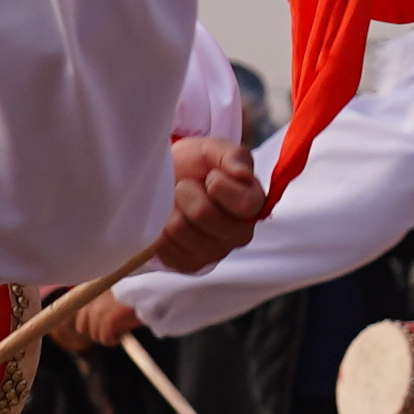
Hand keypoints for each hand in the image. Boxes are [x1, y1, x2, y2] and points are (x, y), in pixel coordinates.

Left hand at [51, 290, 136, 351]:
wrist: (149, 291)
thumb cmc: (133, 291)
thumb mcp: (109, 292)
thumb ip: (96, 302)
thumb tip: (88, 322)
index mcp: (87, 290)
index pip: (74, 312)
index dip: (85, 323)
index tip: (95, 327)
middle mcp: (88, 299)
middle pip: (81, 327)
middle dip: (95, 331)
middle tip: (109, 330)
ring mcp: (97, 311)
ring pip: (94, 335)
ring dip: (106, 336)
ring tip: (119, 330)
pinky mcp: (107, 321)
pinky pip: (105, 339)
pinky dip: (113, 340)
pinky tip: (122, 334)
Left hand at [152, 135, 268, 271]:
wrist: (168, 180)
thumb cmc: (195, 165)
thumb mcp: (213, 149)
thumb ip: (232, 155)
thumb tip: (243, 174)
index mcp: (253, 204)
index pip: (244, 204)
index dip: (219, 185)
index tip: (211, 175)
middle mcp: (239, 234)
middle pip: (205, 215)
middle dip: (187, 192)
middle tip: (185, 186)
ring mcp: (215, 252)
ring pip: (180, 230)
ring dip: (171, 210)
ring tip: (176, 204)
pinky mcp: (190, 264)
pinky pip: (166, 250)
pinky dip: (159, 231)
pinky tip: (166, 222)